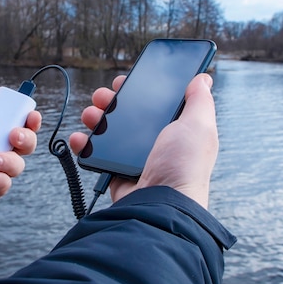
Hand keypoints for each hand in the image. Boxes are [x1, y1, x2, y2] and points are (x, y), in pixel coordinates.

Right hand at [70, 74, 217, 208]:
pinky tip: (80, 137)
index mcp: (177, 130)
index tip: (129, 79)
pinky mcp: (117, 172)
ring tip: (90, 114)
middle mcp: (156, 143)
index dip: (142, 89)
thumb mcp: (198, 126)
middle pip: (129, 114)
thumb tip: (202, 79)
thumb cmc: (184, 166)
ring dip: (96, 118)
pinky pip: (96, 154)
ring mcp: (135, 158)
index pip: (156, 103)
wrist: (160, 204)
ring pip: (109, 131)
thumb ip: (200, 101)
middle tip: (104, 95)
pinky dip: (84, 144)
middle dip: (113, 100)